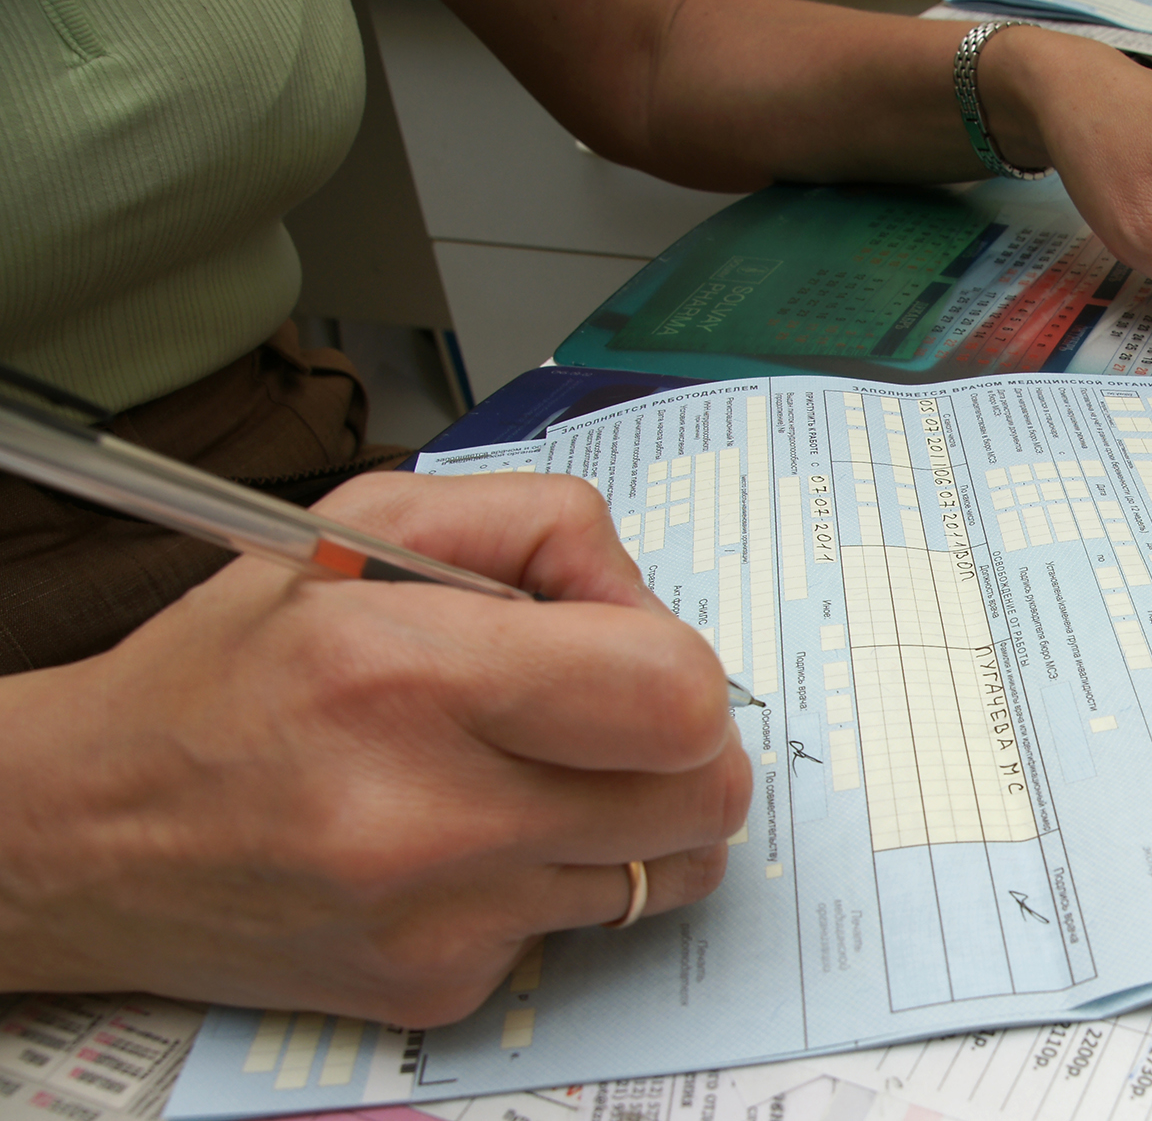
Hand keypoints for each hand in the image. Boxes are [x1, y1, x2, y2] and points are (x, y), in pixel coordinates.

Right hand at [0, 472, 750, 1025]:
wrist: (86, 834)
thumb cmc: (229, 671)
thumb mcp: (366, 526)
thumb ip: (540, 527)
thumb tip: (648, 602)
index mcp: (409, 674)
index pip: (674, 696)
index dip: (681, 667)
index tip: (630, 654)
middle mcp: (429, 815)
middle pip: (702, 799)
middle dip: (686, 746)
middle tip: (609, 715)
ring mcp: (440, 920)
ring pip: (663, 871)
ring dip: (630, 813)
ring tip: (532, 771)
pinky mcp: (438, 988)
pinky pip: (575, 924)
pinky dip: (548, 875)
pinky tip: (463, 839)